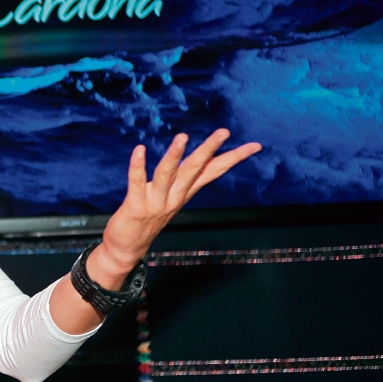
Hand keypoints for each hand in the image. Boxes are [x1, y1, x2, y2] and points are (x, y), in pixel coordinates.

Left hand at [96, 130, 261, 279]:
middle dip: (209, 149)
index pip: (213, 172)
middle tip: (223, 132)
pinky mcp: (136, 207)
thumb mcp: (171, 199)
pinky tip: (139, 149)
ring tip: (182, 136)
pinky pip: (137, 183)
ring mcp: (156, 204)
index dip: (233, 158)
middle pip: (195, 170)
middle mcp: (175, 198)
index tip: (254, 146)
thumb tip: (198, 160)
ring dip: (175, 155)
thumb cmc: (146, 219)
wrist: (128, 249)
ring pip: (168, 175)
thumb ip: (183, 181)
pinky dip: (138, 166)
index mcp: (184, 193)